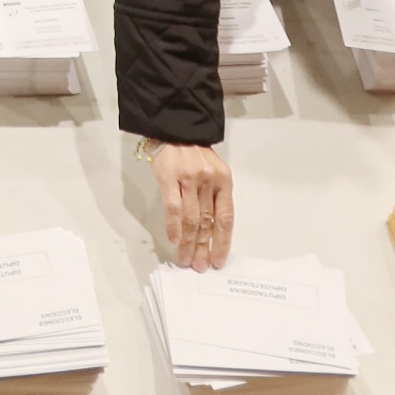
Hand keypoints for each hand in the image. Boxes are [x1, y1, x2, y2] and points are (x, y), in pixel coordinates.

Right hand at [151, 142, 235, 271]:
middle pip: (207, 222)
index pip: (225, 218)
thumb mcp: (213, 173)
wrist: (175, 129)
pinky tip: (174, 240)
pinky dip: (173, 225)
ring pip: (190, 218)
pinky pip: (172, 206)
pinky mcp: (168, 176)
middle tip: (200, 266)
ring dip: (188, 242)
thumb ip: (214, 198)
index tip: (217, 260)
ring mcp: (188, 178)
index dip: (222, 242)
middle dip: (203, 247)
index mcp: (223, 181)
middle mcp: (208, 181)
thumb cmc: (195, 156)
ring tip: (185, 259)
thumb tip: (211, 234)